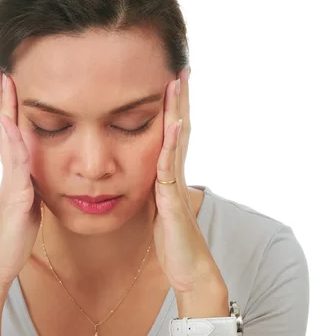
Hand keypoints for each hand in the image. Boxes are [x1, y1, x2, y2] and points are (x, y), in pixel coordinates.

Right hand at [0, 67, 41, 292]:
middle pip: (2, 125)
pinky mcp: (14, 197)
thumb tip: (34, 168)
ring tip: (3, 80)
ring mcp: (9, 182)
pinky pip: (14, 165)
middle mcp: (9, 171)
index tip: (11, 77)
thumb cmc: (13, 235)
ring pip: (4, 137)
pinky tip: (8, 121)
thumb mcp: (27, 202)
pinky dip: (10, 141)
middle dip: (2, 96)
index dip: (10, 104)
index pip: (10, 130)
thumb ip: (28, 181)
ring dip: (4, 107)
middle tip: (0, 65)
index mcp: (15, 171)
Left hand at [151, 68, 226, 299]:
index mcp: (168, 174)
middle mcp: (175, 173)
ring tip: (179, 82)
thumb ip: (154, 187)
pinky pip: (170, 167)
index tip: (171, 79)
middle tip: (181, 67)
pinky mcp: (172, 199)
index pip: (171, 132)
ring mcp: (175, 184)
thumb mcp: (157, 207)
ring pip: (177, 140)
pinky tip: (175, 123)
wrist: (189, 268)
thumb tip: (147, 174)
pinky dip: (174, 143)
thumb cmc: (173, 239)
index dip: (172, 106)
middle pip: (180, 127)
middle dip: (180, 98)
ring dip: (178, 110)